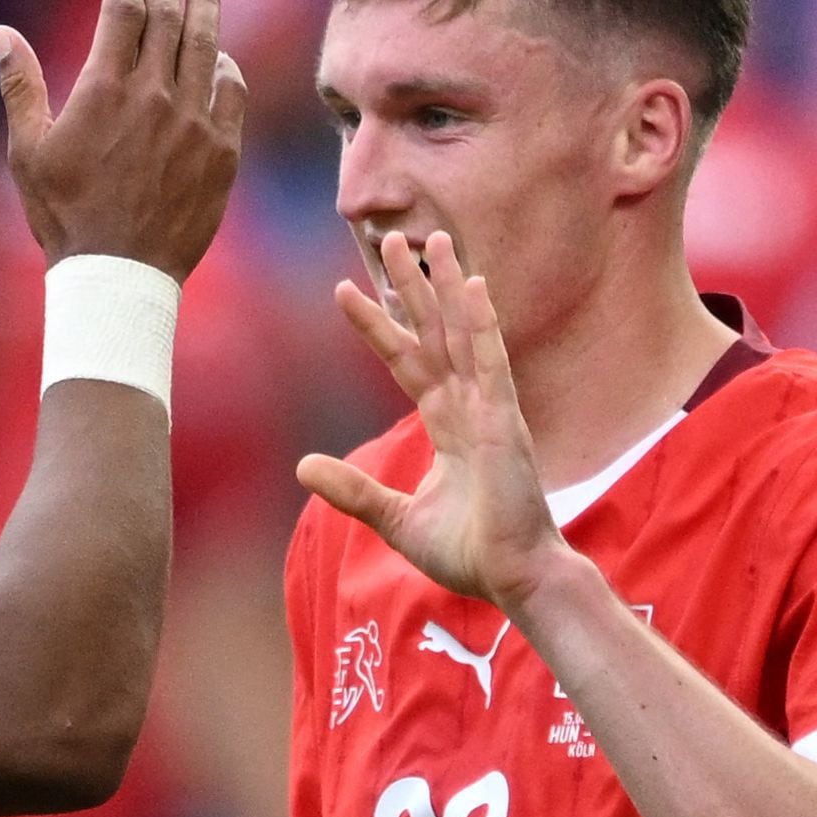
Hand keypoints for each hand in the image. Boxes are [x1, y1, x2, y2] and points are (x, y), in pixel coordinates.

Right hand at [0, 0, 247, 278]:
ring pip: (205, 47)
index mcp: (104, 90)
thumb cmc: (64, 215)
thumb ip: (20, 86)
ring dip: (205, 7)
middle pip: (167, 18)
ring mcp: (194, 123)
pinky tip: (221, 56)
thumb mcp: (28, 151)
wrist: (119, 275)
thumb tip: (1, 32)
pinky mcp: (222, 152)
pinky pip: (232, 94)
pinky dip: (227, 68)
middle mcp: (154, 97)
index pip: (123, 11)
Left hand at [294, 231, 567, 609]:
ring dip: (448, 286)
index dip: (377, 326)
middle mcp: (469, 407)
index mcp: (448, 424)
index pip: (406, 362)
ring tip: (432, 239)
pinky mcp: (506, 423)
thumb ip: (354, 490)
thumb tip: (303, 465)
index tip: (344, 291)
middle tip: (389, 238)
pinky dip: (482, 324)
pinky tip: (473, 287)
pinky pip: (492, 363)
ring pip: (464, 334)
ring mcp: (490, 410)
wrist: (512, 578)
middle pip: (434, 333)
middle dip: (412, 286)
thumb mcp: (396, 518)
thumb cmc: (469, 551)